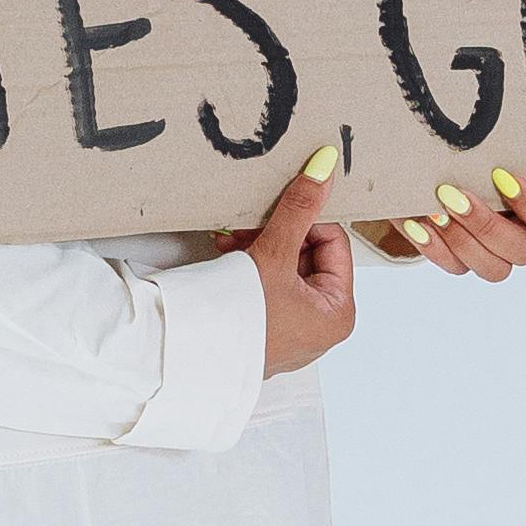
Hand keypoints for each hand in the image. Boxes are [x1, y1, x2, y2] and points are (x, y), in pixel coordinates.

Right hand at [238, 145, 356, 378]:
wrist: (186, 357)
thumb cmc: (239, 321)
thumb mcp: (274, 254)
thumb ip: (300, 209)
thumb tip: (325, 168)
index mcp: (338, 313)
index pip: (335, 244)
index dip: (307, 220)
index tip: (281, 205)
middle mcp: (320, 325)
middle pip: (309, 256)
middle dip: (277, 233)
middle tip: (250, 222)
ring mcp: (292, 329)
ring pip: (285, 269)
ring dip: (259, 246)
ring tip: (232, 237)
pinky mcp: (266, 329)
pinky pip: (267, 286)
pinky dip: (250, 266)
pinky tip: (226, 252)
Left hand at [369, 162, 525, 286]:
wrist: (426, 168)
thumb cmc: (465, 151)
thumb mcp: (481, 147)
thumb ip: (491, 150)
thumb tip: (485, 131)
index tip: (500, 177)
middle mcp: (524, 235)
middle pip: (525, 251)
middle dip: (487, 225)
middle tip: (455, 195)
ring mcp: (496, 254)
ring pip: (494, 269)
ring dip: (462, 240)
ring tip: (434, 211)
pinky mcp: (464, 262)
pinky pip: (457, 268)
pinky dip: (435, 247)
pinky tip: (416, 223)